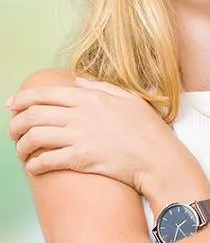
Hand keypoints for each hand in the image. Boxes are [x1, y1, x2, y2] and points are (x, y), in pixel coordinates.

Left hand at [7, 77, 206, 200]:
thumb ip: (102, 87)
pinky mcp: (81, 159)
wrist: (157, 156)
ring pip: (35, 137)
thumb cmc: (147, 127)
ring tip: (22, 149)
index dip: (23, 98)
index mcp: (91, 98)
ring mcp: (80, 136)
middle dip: (16, 122)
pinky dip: (34, 163)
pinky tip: (34, 165)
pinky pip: (46, 160)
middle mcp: (82, 115)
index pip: (47, 93)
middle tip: (12, 129)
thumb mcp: (129, 97)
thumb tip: (79, 82)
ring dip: (21, 144)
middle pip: (35, 114)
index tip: (12, 104)